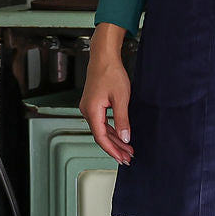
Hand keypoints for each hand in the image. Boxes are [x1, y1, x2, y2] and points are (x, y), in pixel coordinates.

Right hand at [80, 22, 134, 164]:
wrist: (104, 56)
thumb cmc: (110, 72)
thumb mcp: (121, 98)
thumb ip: (122, 120)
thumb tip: (125, 137)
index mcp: (92, 111)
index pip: (101, 138)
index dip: (112, 150)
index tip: (122, 158)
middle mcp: (87, 111)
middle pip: (101, 136)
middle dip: (115, 148)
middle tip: (127, 158)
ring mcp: (89, 107)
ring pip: (102, 130)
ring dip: (114, 140)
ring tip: (127, 149)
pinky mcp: (93, 104)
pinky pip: (102, 122)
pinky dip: (112, 130)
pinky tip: (120, 135)